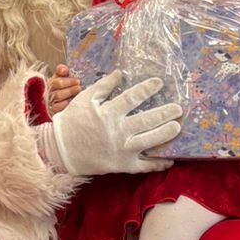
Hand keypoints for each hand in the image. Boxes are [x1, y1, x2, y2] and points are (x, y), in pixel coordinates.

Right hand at [39, 70, 181, 176]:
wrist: (61, 150)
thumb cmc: (72, 121)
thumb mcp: (85, 99)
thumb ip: (104, 86)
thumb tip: (120, 73)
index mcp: (108, 113)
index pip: (132, 98)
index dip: (147, 89)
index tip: (159, 82)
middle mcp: (118, 131)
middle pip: (147, 120)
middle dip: (165, 113)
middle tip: (179, 108)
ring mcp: (121, 150)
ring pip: (149, 141)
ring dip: (165, 133)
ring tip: (177, 127)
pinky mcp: (122, 165)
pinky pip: (144, 166)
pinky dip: (158, 164)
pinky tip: (169, 159)